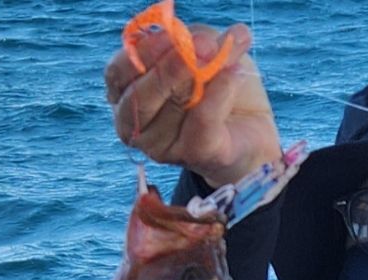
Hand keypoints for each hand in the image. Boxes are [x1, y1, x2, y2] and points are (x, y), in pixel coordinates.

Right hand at [104, 22, 281, 188]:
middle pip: (138, 98)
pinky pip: (203, 124)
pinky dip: (219, 95)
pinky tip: (234, 74)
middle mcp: (137, 125)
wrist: (250, 125)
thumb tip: (205, 40)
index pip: (117, 74)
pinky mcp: (196, 156)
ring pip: (172, 108)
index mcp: (125, 93)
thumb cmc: (214, 84)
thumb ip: (192, 42)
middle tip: (202, 45)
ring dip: (199, 76)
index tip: (171, 34)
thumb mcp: (199, 52)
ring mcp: (164, 147)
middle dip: (169, 67)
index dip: (142, 52)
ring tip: (222, 56)